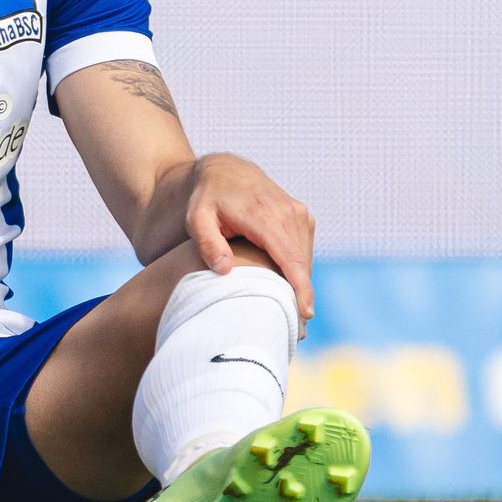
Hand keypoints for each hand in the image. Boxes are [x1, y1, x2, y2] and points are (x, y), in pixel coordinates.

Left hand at [180, 153, 314, 324]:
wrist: (222, 171)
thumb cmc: (206, 199)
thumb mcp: (196, 218)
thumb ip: (207, 243)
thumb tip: (225, 269)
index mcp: (265, 214)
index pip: (290, 257)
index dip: (299, 287)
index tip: (304, 314)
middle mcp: (288, 211)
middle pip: (301, 263)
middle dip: (301, 295)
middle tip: (294, 331)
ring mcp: (298, 212)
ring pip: (305, 258)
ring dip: (301, 284)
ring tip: (292, 315)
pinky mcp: (301, 215)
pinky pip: (304, 249)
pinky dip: (299, 270)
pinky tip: (289, 290)